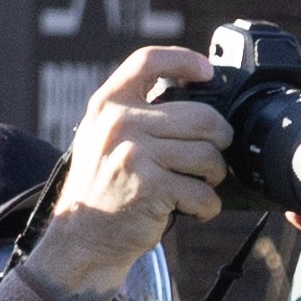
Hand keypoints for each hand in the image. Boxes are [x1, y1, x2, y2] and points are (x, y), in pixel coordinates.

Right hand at [31, 45, 233, 300]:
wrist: (81, 239)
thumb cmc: (101, 189)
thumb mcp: (103, 137)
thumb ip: (135, 112)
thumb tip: (193, 94)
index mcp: (108, 104)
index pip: (148, 61)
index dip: (185, 61)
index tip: (208, 72)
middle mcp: (119, 122)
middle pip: (202, 115)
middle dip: (220, 139)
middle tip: (214, 154)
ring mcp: (134, 153)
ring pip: (208, 155)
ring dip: (215, 176)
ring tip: (200, 185)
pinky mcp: (150, 187)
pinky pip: (203, 192)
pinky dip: (207, 206)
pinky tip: (194, 210)